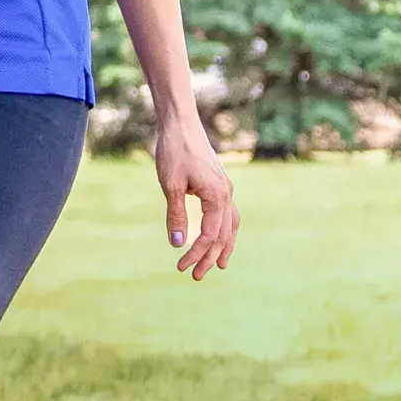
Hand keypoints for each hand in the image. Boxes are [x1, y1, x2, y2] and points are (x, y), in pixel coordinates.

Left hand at [156, 115, 238, 279]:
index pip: (210, 235)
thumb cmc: (174, 151)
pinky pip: (227, 214)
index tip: (181, 267)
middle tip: (196, 276)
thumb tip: (178, 244)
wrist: (180, 124)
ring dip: (223, 246)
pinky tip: (218, 237)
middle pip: (223, 234)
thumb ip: (176, 215)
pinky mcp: (219, 184)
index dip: (196, 253)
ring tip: (217, 264)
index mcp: (217, 196)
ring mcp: (225, 189)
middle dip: (210, 257)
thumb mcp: (170, 185)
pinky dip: (224, 230)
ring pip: (230, 225)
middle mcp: (226, 194)